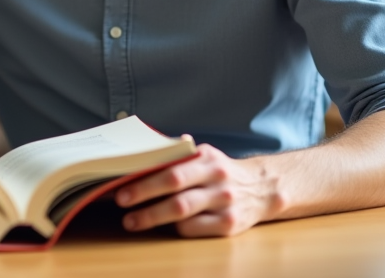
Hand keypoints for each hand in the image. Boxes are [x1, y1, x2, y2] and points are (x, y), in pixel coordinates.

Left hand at [115, 144, 278, 236]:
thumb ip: (178, 155)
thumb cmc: (221, 172)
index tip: (121, 183)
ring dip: (153, 217)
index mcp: (207, 158)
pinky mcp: (229, 225)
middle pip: (175, 188)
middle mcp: (217, 179)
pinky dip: (177, 228)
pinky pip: (195, 229)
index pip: (172, 167)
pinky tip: (165, 226)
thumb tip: (141, 156)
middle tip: (121, 201)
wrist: (263, 189)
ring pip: (183, 211)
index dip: (145, 177)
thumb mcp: (205, 156)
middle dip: (144, 195)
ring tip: (132, 221)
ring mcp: (224, 203)